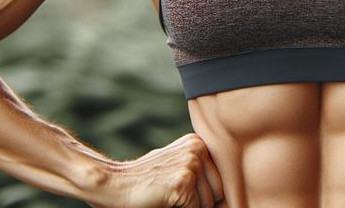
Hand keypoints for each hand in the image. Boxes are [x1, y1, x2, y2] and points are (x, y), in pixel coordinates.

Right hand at [91, 132, 225, 207]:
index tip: (182, 191)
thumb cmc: (146, 181)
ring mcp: (191, 165)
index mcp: (198, 143)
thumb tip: (229, 197)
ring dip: (190, 206)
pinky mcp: (183, 183)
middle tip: (173, 194)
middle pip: (218, 191)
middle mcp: (197, 149)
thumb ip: (201, 173)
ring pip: (209, 203)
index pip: (219, 179)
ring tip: (167, 195)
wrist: (115, 185)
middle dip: (200, 202)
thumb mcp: (177, 166)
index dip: (205, 194)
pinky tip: (165, 200)